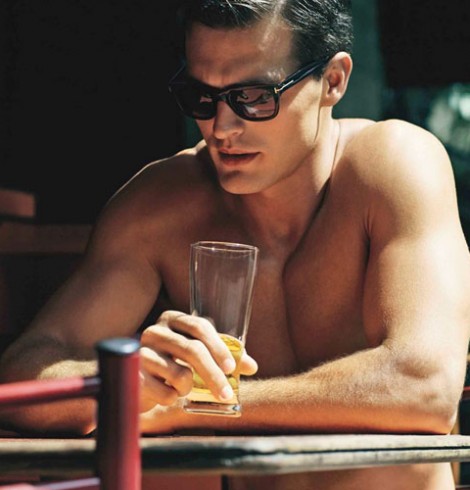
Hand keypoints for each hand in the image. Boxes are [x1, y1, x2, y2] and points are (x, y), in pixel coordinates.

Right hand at [139, 310, 257, 411]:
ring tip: (184, 388)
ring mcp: (141, 352)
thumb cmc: (175, 363)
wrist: (140, 381)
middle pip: (192, 350)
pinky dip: (173, 398)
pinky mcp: (134, 375)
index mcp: (172, 319)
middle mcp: (155, 331)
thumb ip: (225, 356)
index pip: (199, 326)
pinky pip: (164, 392)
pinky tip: (168, 394)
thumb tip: (252, 366)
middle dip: (213, 375)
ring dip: (189, 388)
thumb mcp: (199, 354)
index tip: (231, 367)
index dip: (218, 347)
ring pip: (179, 374)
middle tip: (226, 393)